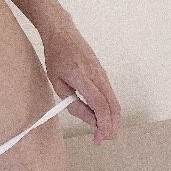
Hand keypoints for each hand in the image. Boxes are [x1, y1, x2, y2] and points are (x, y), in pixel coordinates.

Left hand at [41, 13, 120, 144]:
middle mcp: (97, 75)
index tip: (98, 139)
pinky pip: (110, 94)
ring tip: (102, 131)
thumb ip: (74, 103)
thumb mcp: (57, 82)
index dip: (102, 125)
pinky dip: (110, 108)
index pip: (100, 105)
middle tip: (101, 139)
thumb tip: (91, 120)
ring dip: (112, 119)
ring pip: (114, 100)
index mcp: (82, 77)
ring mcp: (102, 72)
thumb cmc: (55, 56)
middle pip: (113, 106)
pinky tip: (101, 116)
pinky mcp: (103, 72)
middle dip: (111, 127)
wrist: (62, 31)